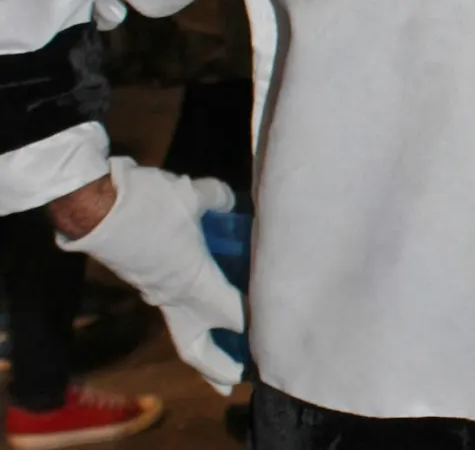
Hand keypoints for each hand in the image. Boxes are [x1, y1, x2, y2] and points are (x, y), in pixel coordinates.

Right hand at [53, 158, 245, 394]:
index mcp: (196, 284)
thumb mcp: (191, 197)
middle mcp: (173, 297)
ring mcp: (153, 291)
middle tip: (233, 384)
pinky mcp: (141, 281)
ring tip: (219, 359)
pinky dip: (188, 314)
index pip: (234, 315)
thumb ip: (216, 200)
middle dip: (215, 368)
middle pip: (196, 345)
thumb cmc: (147, 203)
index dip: (256, 324)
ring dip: (202, 344)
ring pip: (182, 328)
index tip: (275, 330)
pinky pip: (170, 306)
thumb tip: (227, 201)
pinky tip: (198, 306)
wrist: (93, 206)